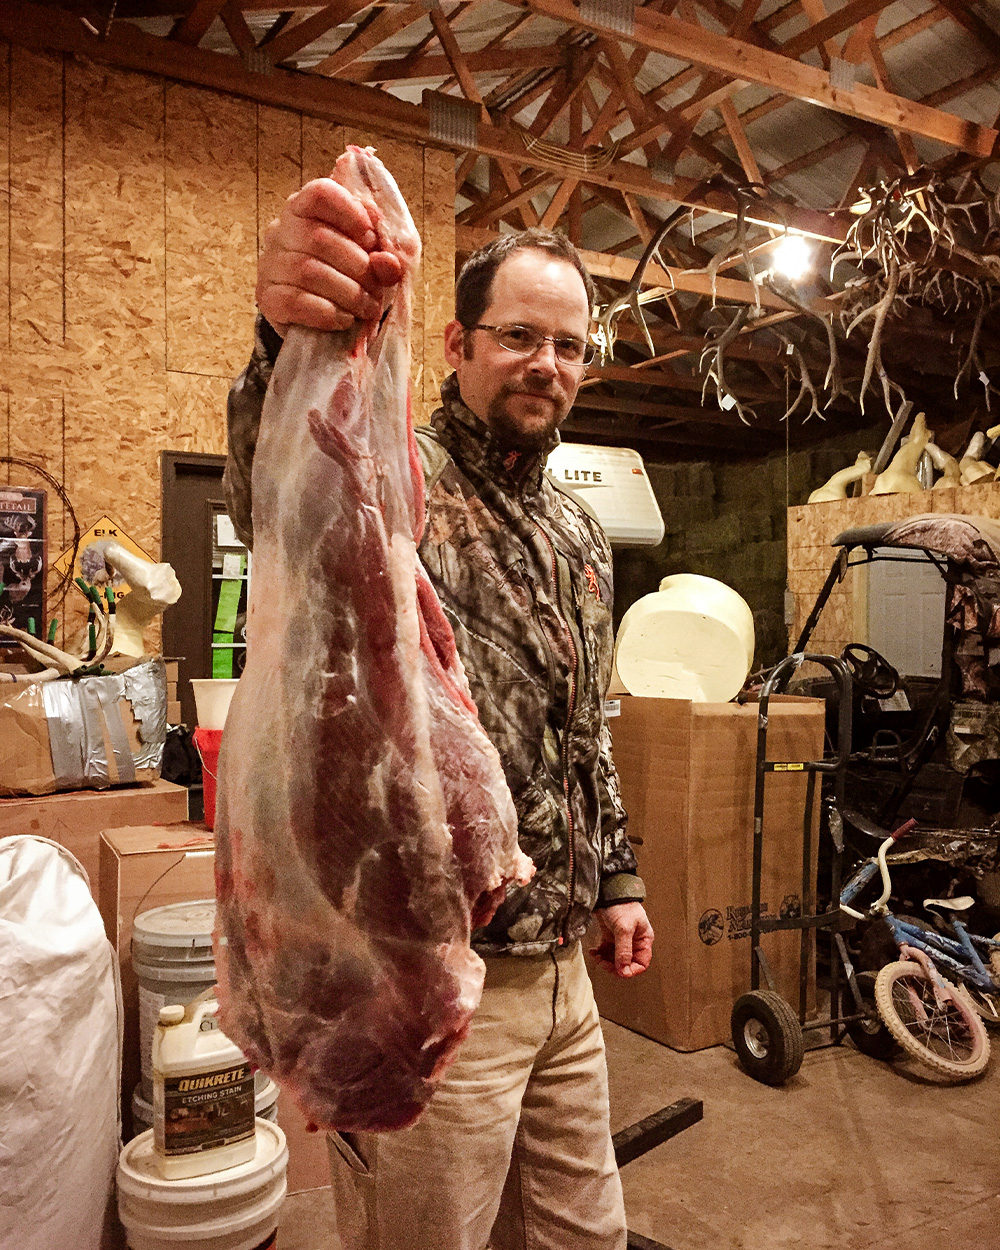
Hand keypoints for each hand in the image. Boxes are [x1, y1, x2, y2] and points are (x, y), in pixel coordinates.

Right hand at [256, 178, 402, 336]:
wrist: (320, 321)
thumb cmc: (350, 276)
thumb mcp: (376, 257)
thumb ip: (387, 252)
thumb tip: (388, 262)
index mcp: (305, 209)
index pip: (320, 194)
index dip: (350, 212)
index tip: (371, 238)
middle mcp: (281, 231)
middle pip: (319, 238)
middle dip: (359, 267)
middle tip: (376, 287)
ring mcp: (270, 265)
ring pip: (309, 272)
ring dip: (349, 294)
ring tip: (367, 308)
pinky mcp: (267, 299)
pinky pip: (295, 302)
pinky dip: (327, 313)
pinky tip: (344, 320)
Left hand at [589, 902, 653, 977]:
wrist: (608, 890)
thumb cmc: (621, 905)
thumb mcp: (624, 928)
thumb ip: (624, 950)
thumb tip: (623, 970)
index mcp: (643, 940)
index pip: (641, 964)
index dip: (631, 970)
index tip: (619, 971)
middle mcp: (634, 942)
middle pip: (626, 963)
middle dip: (614, 966)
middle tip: (603, 963)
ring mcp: (621, 940)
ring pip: (614, 959)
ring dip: (605, 961)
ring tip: (596, 956)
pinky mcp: (610, 936)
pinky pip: (605, 951)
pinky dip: (599, 954)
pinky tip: (593, 951)